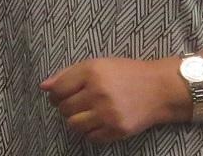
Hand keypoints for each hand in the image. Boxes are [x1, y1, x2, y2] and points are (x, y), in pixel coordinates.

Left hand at [41, 58, 174, 142]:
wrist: (159, 89)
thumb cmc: (125, 73)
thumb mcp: (96, 65)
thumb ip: (67, 74)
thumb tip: (44, 87)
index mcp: (91, 72)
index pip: (58, 90)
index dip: (54, 94)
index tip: (59, 95)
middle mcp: (98, 93)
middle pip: (64, 109)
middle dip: (65, 107)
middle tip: (75, 104)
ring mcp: (108, 114)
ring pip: (74, 125)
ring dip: (75, 120)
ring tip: (85, 113)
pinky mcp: (117, 130)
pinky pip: (91, 137)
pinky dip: (90, 131)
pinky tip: (98, 121)